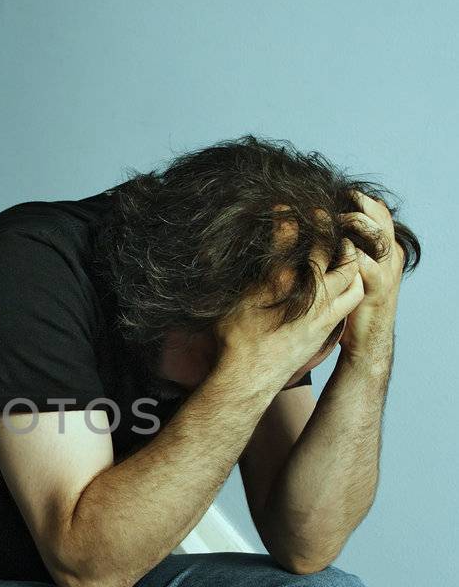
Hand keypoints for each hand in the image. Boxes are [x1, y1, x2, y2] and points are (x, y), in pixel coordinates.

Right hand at [214, 236, 364, 393]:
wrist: (247, 378)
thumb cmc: (235, 339)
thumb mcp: (237, 298)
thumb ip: (253, 269)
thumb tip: (249, 245)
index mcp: (281, 285)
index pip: (292, 241)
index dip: (290, 221)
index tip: (286, 207)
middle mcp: (309, 298)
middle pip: (334, 256)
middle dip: (331, 234)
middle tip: (324, 222)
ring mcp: (322, 315)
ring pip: (352, 280)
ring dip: (350, 262)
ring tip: (340, 251)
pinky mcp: (327, 328)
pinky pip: (350, 301)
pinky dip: (351, 284)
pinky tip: (340, 280)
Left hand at [335, 190, 402, 368]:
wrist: (367, 341)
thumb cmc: (353, 304)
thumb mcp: (354, 272)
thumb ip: (347, 250)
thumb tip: (322, 227)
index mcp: (386, 251)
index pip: (380, 214)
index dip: (363, 200)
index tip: (342, 192)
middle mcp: (390, 258)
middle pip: (381, 220)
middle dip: (360, 206)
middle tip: (339, 200)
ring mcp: (385, 273)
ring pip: (377, 237)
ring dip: (355, 224)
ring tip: (335, 219)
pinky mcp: (375, 290)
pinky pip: (365, 264)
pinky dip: (350, 253)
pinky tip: (333, 248)